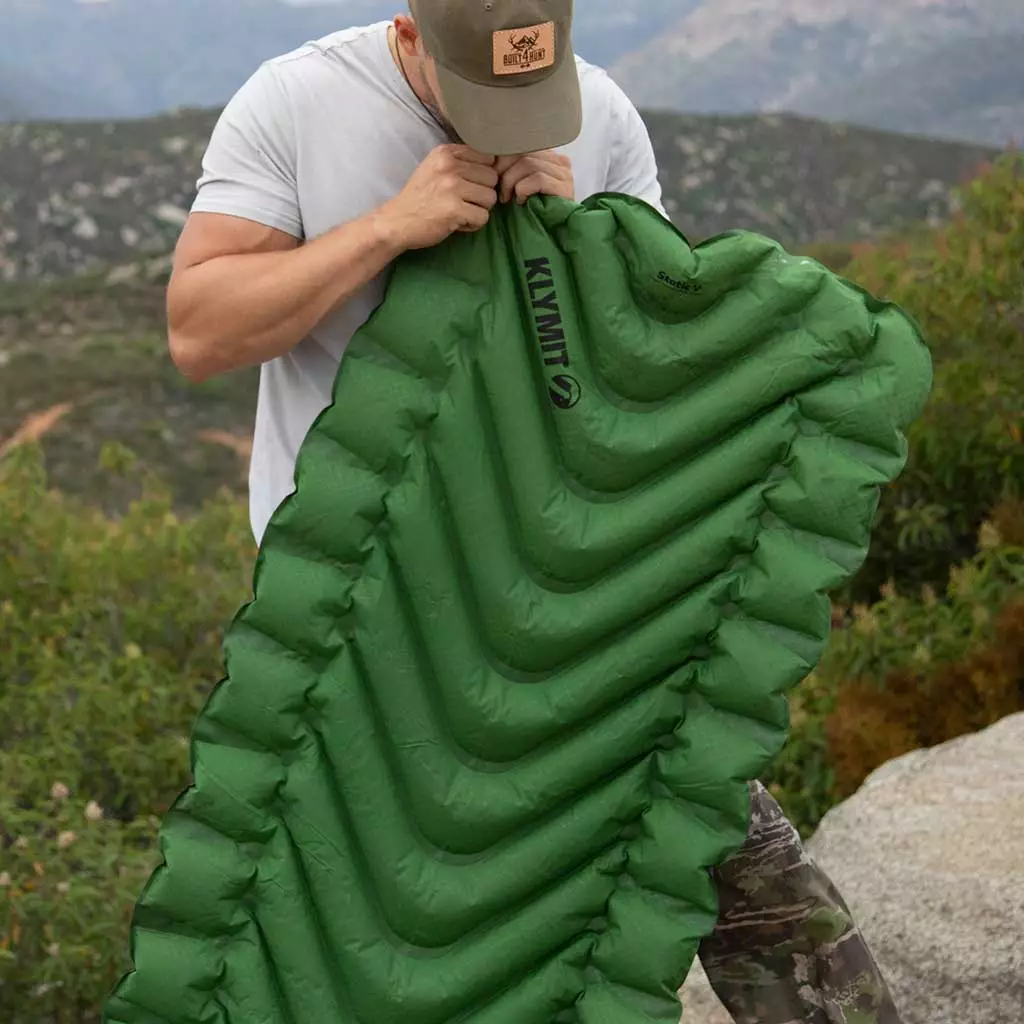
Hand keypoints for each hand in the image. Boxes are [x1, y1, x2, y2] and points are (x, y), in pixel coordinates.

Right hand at [379, 144, 498, 250]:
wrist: (397, 221)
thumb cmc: (419, 197)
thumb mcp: (435, 168)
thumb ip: (460, 162)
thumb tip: (496, 163)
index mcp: (446, 152)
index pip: (488, 157)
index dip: (482, 175)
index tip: (468, 185)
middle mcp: (450, 166)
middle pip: (492, 178)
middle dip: (482, 194)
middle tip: (464, 202)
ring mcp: (452, 187)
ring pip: (491, 198)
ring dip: (478, 209)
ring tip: (460, 212)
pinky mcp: (455, 210)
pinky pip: (483, 217)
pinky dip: (473, 224)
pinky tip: (457, 223)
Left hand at [495, 151, 574, 204]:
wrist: (555, 235)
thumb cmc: (533, 212)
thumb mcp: (521, 185)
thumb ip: (513, 169)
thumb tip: (490, 160)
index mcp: (548, 156)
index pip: (520, 144)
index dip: (502, 159)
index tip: (493, 177)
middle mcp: (558, 160)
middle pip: (523, 152)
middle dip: (504, 172)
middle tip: (498, 191)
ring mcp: (564, 173)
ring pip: (528, 164)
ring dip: (511, 182)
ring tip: (507, 198)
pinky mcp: (564, 187)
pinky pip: (538, 178)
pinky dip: (523, 189)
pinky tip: (521, 201)